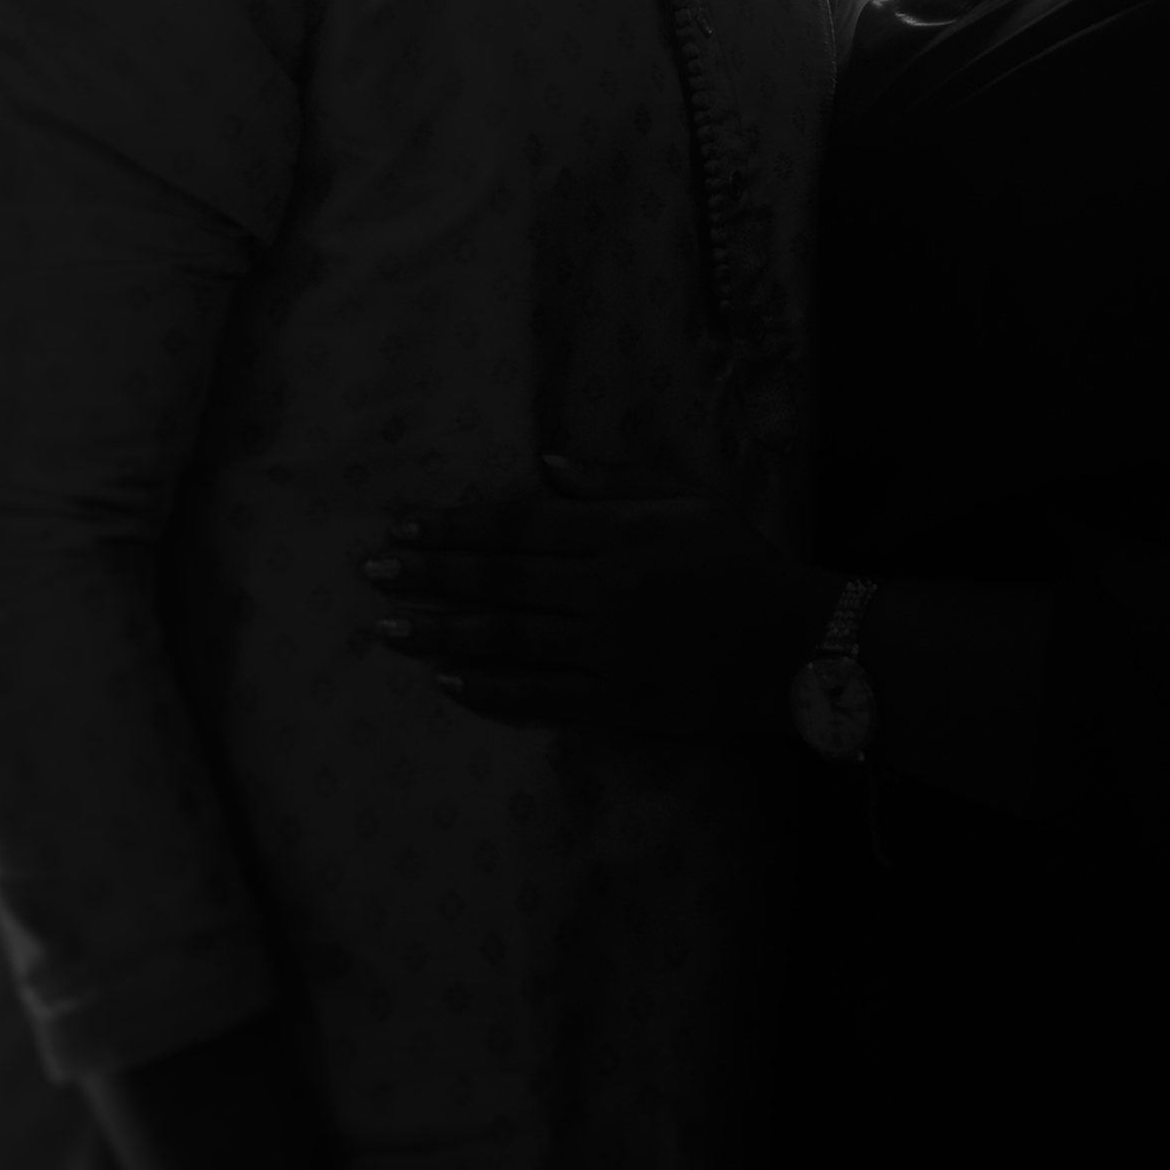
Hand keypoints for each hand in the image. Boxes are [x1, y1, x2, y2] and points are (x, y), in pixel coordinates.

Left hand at [364, 459, 830, 742]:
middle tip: (370, 571)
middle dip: (429, 574)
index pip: (519, 527)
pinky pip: (543, 698)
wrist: (799, 647)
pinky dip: (493, 692)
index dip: (455, 526)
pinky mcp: (618, 704)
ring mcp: (609, 654)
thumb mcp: (688, 501)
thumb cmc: (742, 563)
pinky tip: (448, 684)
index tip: (403, 524)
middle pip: (501, 581)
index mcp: (620, 537)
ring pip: (508, 641)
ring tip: (386, 630)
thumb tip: (545, 465)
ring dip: (443, 634)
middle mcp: (606, 593)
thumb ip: (616, 482)